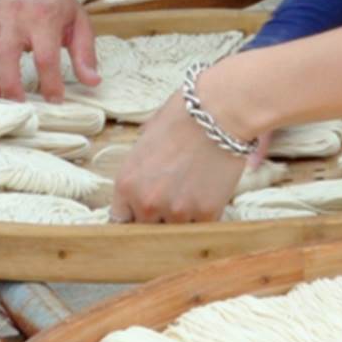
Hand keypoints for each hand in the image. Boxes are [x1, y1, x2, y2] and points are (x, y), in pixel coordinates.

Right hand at [0, 0, 99, 100]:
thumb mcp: (78, 20)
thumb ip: (85, 53)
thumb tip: (92, 82)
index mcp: (44, 18)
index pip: (46, 56)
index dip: (50, 82)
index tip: (54, 100)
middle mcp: (15, 17)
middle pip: (6, 54)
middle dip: (10, 85)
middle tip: (18, 105)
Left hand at [108, 90, 257, 223]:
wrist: (220, 110)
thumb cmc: (182, 116)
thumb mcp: (146, 139)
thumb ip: (139, 169)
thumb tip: (140, 181)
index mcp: (126, 183)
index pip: (121, 220)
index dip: (134, 215)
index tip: (143, 213)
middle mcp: (147, 202)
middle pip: (147, 229)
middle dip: (158, 217)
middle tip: (173, 197)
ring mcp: (177, 211)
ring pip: (176, 231)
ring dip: (183, 218)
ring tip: (194, 191)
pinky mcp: (206, 213)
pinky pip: (201, 226)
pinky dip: (205, 214)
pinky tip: (209, 192)